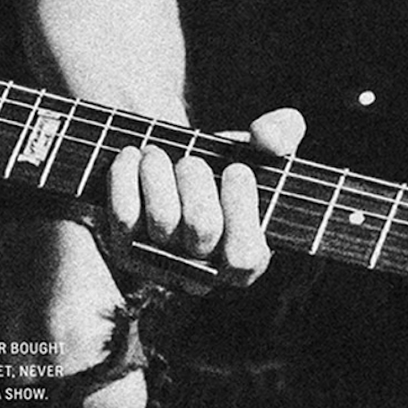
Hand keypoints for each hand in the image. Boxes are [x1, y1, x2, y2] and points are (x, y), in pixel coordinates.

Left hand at [103, 107, 302, 284]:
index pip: (243, 255)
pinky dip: (126, 176)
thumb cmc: (222, 166)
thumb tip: (267, 138)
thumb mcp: (261, 148)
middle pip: (202, 227)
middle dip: (197, 179)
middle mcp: (201, 274)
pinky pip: (123, 214)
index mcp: (244, 262)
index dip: (240, 206)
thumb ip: (284, 132)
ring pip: (162, 219)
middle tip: (190, 161)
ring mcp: (159, 265)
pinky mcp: (123, 250)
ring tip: (158, 154)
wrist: (164, 170)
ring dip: (159, 172)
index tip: (235, 168)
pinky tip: (132, 156)